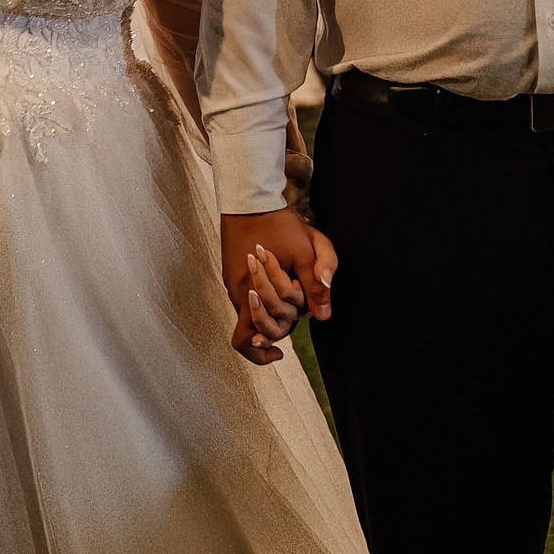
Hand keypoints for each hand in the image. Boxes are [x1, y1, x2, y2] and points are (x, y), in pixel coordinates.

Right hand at [220, 209, 336, 366]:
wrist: (250, 199)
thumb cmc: (280, 224)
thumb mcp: (307, 252)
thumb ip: (315, 285)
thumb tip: (323, 317)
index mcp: (253, 294)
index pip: (250, 339)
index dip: (263, 352)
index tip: (280, 355)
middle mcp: (238, 293)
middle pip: (247, 331)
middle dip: (270, 332)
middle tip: (290, 324)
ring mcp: (232, 283)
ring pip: (248, 313)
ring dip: (267, 312)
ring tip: (287, 297)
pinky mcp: (231, 273)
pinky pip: (245, 297)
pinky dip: (260, 298)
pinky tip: (276, 281)